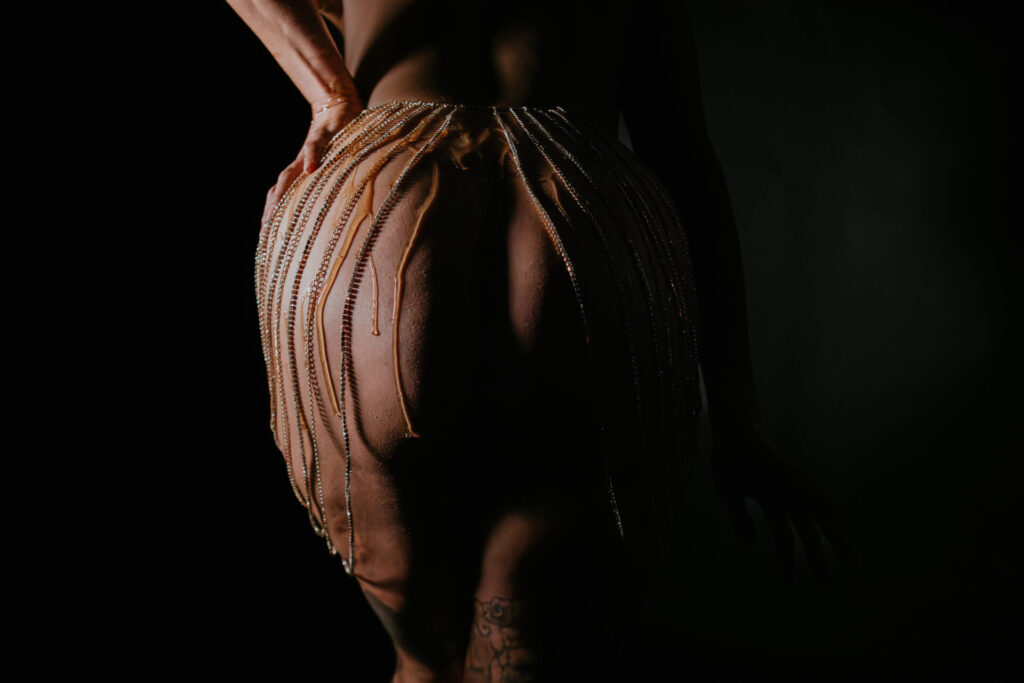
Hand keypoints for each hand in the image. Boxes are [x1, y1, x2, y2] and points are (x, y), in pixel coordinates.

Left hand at [261, 94, 364, 226]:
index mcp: (301, 175)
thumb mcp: (335, 171)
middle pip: (280, 191)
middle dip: (272, 212)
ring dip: (282, 192)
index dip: (273, 217)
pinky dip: (311, 157)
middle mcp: (300, 165)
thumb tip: (335, 216)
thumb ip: (331, 189)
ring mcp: (308, 151)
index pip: (281, 198)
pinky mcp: (323, 135)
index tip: (266, 240)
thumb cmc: (339, 143)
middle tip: (266, 233)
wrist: (338, 108)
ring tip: (276, 211)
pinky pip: (314, 147)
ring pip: (290, 173)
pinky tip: (310, 170)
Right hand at [711, 419, 856, 584]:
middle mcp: (788, 496)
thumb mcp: (730, 496)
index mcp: (774, 502)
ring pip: (815, 516)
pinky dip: (824, 501)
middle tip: (829, 585)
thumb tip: (749, 547)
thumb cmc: (730, 460)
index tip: (790, 581)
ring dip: (833, 537)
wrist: (729, 431)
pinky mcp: (788, 471)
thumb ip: (740, 520)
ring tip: (851, 560)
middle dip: (818, 558)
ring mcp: (791, 484)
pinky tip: (840, 514)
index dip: (787, 559)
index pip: (786, 536)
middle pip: (809, 531)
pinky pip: (809, 489)